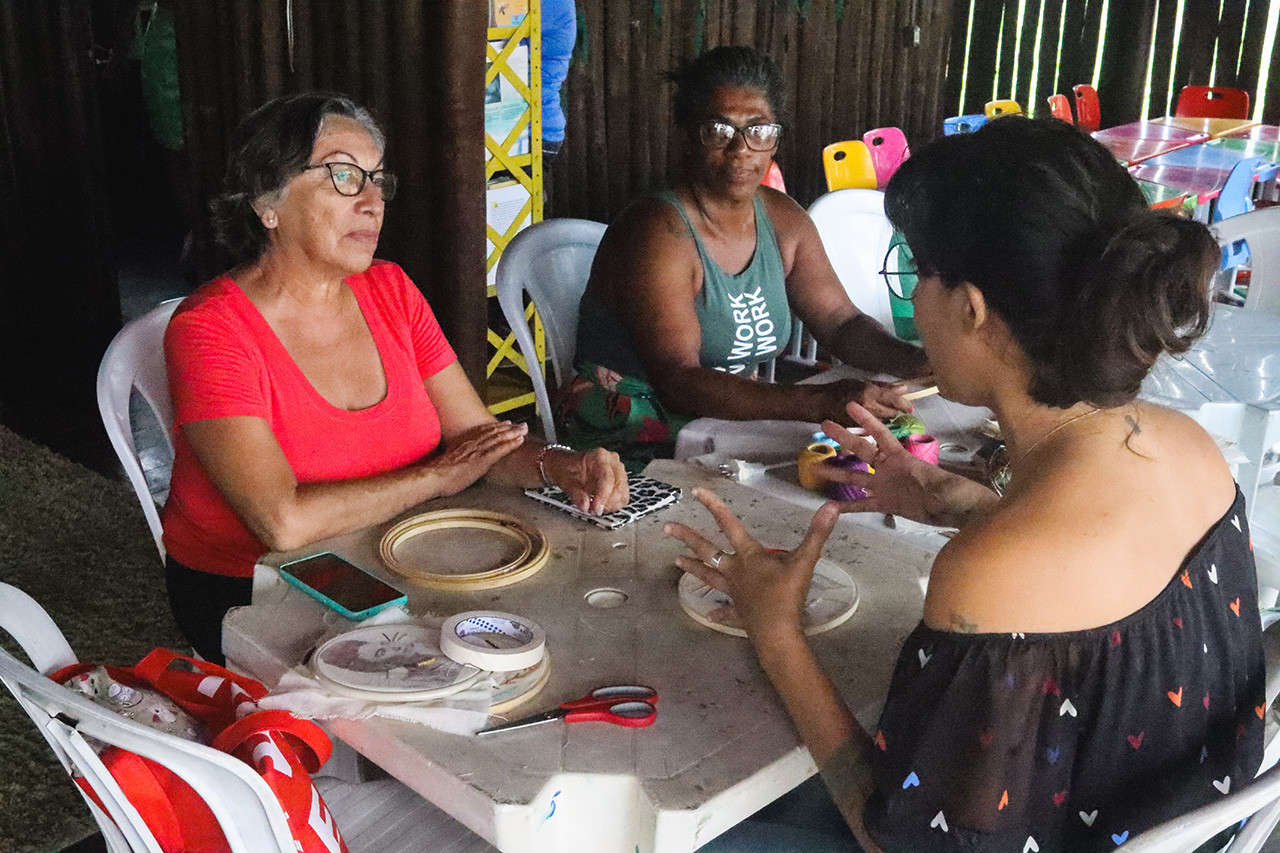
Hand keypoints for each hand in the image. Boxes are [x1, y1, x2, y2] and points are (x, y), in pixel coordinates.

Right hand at [424, 421, 527, 495]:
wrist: (433, 477)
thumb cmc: (437, 473)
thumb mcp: (448, 461)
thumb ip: (457, 458)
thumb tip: (459, 461)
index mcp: (464, 443)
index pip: (483, 431)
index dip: (496, 427)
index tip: (506, 423)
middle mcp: (472, 444)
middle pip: (494, 432)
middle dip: (509, 428)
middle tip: (521, 424)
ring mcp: (478, 452)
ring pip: (499, 438)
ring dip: (513, 433)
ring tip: (524, 429)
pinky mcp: (482, 461)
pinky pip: (499, 450)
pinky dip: (510, 445)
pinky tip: (519, 441)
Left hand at [544, 447, 628, 513]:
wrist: (567, 467)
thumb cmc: (568, 469)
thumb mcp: (567, 482)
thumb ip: (576, 494)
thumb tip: (585, 506)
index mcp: (600, 456)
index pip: (607, 478)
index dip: (603, 496)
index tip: (596, 508)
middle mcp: (612, 461)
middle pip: (619, 486)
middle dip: (607, 502)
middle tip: (593, 510)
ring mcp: (618, 471)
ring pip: (623, 493)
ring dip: (611, 505)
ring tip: (595, 507)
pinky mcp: (620, 482)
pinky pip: (623, 497)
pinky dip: (614, 505)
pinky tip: (601, 505)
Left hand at [664, 487, 839, 642]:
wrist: (777, 633)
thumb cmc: (786, 596)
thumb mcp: (805, 561)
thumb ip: (817, 533)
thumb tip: (832, 506)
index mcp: (748, 556)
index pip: (729, 525)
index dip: (714, 507)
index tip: (695, 492)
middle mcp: (735, 571)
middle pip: (707, 550)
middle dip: (688, 538)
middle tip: (667, 528)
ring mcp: (734, 592)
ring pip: (709, 576)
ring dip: (693, 568)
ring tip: (676, 561)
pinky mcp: (738, 612)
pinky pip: (726, 611)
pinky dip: (719, 612)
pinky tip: (709, 615)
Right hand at [819, 379, 913, 420]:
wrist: (820, 403)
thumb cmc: (840, 389)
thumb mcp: (862, 382)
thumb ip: (884, 386)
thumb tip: (903, 388)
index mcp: (869, 392)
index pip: (893, 400)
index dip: (904, 404)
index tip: (910, 407)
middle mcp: (868, 407)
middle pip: (891, 413)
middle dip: (894, 411)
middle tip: (893, 407)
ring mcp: (863, 419)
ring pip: (883, 421)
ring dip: (885, 417)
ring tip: (880, 412)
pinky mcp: (858, 429)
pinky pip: (873, 427)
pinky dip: (875, 423)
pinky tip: (871, 419)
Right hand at [819, 403, 998, 527]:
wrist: (952, 509)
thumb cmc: (950, 492)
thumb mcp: (943, 481)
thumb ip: (936, 479)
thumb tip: (937, 476)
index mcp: (900, 458)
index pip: (881, 435)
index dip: (867, 420)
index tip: (851, 405)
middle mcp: (888, 468)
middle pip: (861, 450)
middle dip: (844, 437)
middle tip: (824, 424)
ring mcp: (885, 486)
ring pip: (856, 477)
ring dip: (837, 473)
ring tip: (817, 469)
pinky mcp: (885, 503)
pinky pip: (862, 504)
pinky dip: (847, 506)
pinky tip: (832, 506)